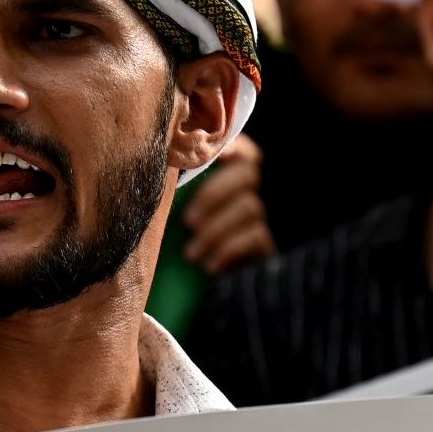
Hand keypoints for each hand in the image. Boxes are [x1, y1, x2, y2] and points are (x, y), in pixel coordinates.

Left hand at [181, 138, 275, 275]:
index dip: (233, 147)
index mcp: (232, 175)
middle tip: (187, 220)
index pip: (242, 151)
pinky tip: (209, 266)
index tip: (219, 154)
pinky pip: (256, 237)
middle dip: (214, 194)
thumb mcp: (180, 210)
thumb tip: (165, 163)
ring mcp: (264, 218)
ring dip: (215, 229)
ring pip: (250, 207)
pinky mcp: (267, 245)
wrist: (194, 284)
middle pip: (247, 174)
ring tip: (190, 254)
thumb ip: (179, 187)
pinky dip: (229, 250)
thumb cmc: (182, 238)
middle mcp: (254, 191)